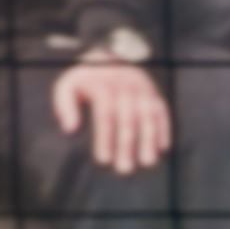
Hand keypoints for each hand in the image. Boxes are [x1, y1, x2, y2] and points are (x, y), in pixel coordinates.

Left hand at [52, 53, 172, 174]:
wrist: (105, 59)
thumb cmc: (83, 80)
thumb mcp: (67, 87)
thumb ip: (65, 106)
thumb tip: (71, 129)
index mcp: (103, 85)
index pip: (105, 114)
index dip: (105, 138)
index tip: (103, 160)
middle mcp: (125, 85)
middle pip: (128, 118)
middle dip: (127, 145)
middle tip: (124, 169)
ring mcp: (142, 87)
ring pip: (148, 114)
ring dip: (149, 139)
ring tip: (148, 162)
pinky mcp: (153, 91)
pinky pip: (162, 109)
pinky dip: (164, 127)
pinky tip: (163, 147)